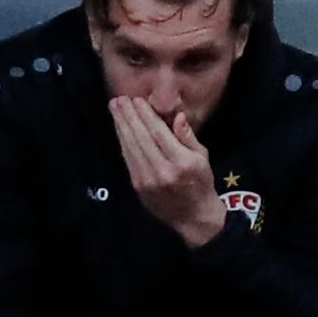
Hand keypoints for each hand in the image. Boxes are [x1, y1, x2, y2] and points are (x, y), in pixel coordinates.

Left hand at [109, 97, 223, 247]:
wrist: (193, 216)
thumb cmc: (201, 183)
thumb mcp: (203, 158)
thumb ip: (188, 137)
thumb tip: (177, 116)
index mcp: (182, 162)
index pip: (158, 132)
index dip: (145, 115)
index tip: (136, 100)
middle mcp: (163, 170)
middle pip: (140, 137)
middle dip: (128, 116)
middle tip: (118, 100)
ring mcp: (147, 179)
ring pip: (130, 147)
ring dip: (120, 126)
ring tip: (114, 109)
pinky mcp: (138, 185)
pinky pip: (128, 158)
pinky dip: (122, 141)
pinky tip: (119, 129)